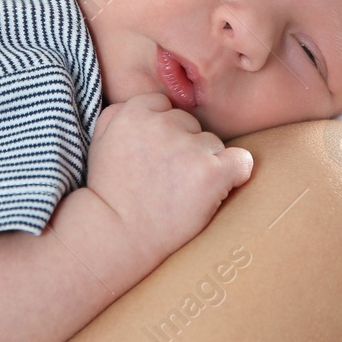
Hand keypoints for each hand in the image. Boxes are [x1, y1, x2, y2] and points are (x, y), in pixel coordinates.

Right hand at [85, 92, 252, 269]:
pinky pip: (241, 161)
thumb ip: (120, 113)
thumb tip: (152, 104)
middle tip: (164, 179)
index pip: (164, 106)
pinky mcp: (211, 173)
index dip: (161, 133)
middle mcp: (162, 124)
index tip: (152, 157)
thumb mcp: (100, 141)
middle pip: (190, 124)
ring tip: (180, 192)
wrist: (118, 237)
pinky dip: (235, 174)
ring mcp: (189, 148)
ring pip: (213, 144)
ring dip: (203, 164)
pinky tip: (217, 188)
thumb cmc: (111, 192)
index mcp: (133, 112)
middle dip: (183, 146)